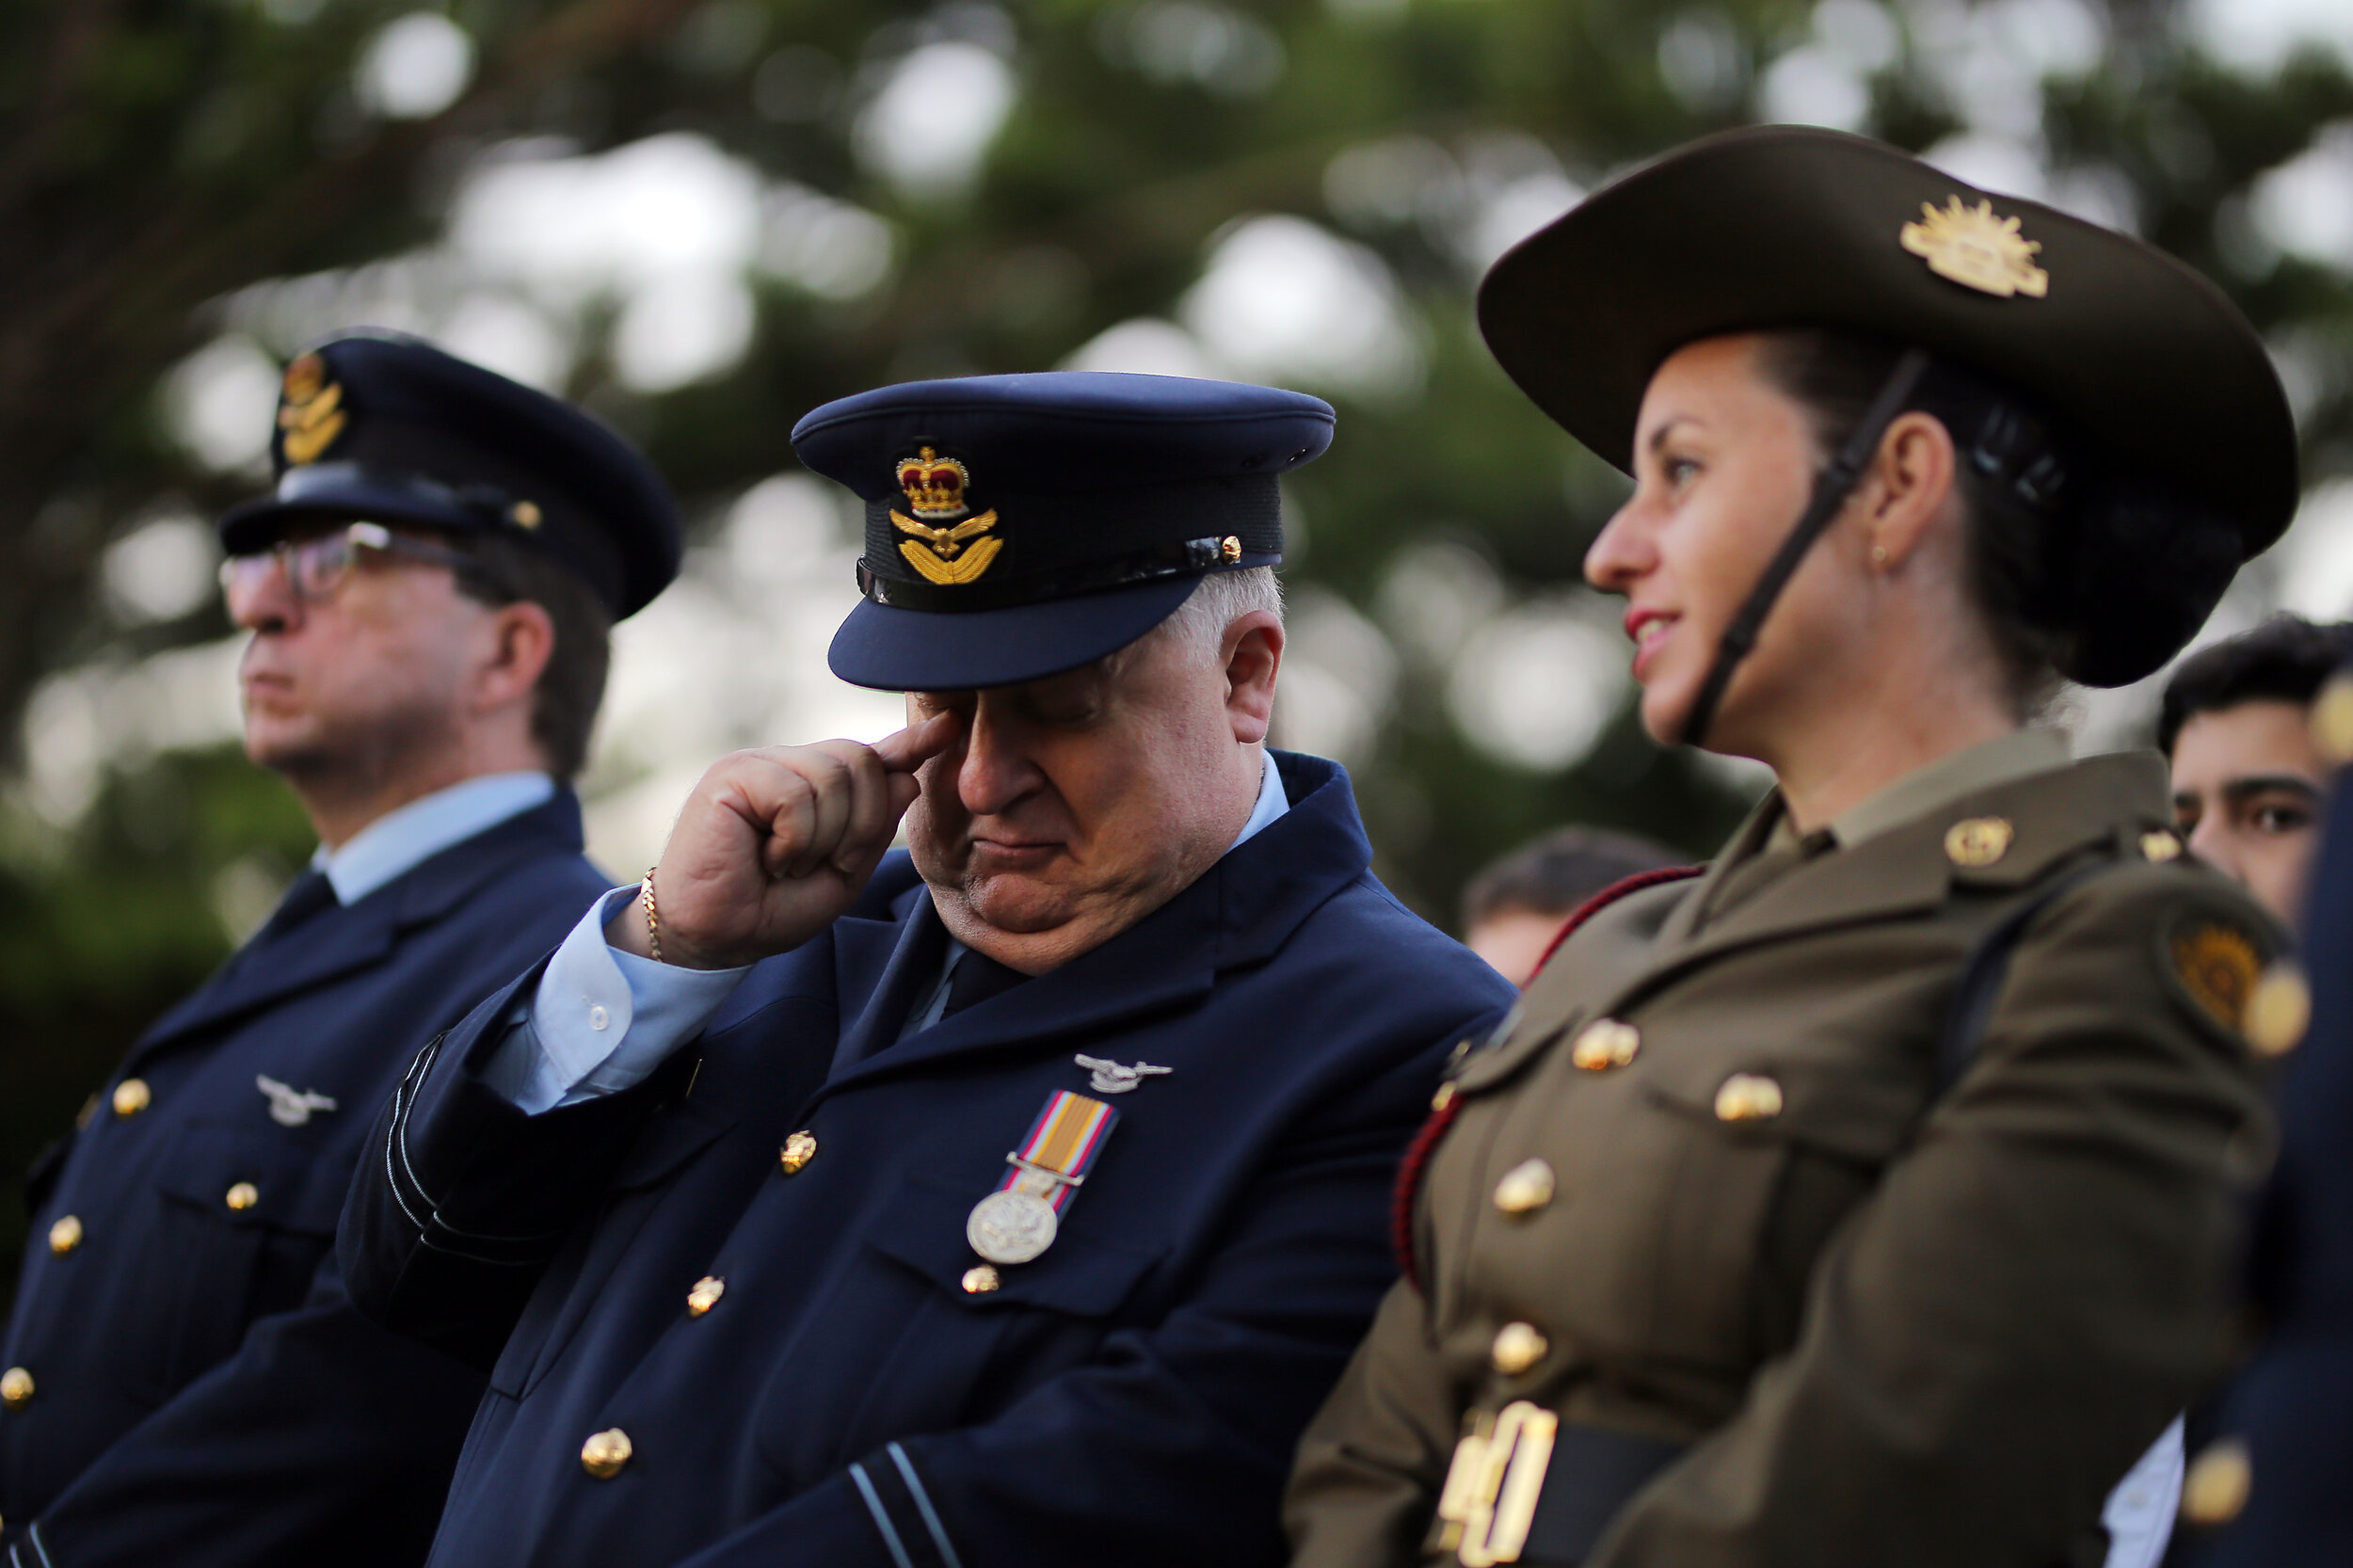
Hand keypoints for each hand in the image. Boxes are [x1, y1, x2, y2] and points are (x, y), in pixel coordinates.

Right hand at [614, 713, 961, 968]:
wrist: (714, 937)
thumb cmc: (771, 908)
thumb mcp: (842, 873)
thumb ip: (875, 826)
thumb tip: (909, 774)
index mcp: (816, 785)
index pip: (871, 755)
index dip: (911, 743)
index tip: (951, 728)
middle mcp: (789, 763)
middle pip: (863, 761)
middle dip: (860, 825)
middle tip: (821, 864)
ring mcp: (760, 763)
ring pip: (834, 777)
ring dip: (823, 839)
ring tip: (786, 864)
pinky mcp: (733, 773)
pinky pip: (797, 796)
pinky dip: (794, 840)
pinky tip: (765, 858)